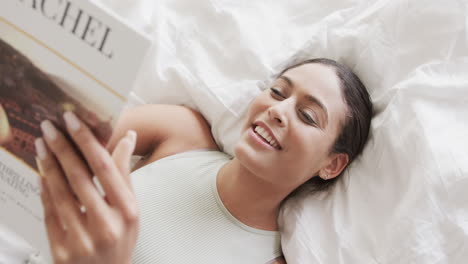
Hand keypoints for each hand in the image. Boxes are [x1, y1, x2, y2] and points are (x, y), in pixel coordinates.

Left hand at [34, 111, 137, 263]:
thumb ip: (125, 174)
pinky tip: (41, 173)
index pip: (106, 169)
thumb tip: (128, 137)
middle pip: (80, 178)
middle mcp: (106, 226)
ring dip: (48, 165)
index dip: (88, 142)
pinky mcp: (62, 251)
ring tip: (41, 145)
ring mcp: (82, 240)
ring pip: (61, 194)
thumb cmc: (121, 240)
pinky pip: (49, 214)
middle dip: (62, 148)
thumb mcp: (131, 209)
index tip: (73, 121)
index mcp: (127, 212)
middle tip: (49, 127)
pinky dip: (44, 191)